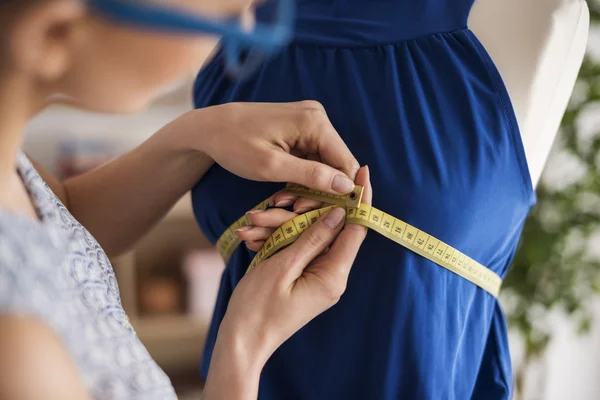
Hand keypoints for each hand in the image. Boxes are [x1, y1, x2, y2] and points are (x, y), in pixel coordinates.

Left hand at [189, 101, 359, 193]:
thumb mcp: (272, 167)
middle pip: (337, 162)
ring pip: (325, 162)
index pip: (346, 162)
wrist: (208, 128)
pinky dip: (304, 175)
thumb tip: (347, 186)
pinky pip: (313, 157)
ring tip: (285, 200)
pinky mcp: (301, 128)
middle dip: (323, 189)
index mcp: (314, 122)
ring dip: (312, 184)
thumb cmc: (234, 145)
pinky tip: (286, 189)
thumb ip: (312, 176)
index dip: (345, 191)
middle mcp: (317, 117)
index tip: (332, 214)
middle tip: (297, 209)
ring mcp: (309, 120)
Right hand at [221, 166, 370, 365]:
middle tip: (276, 203)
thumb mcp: (283, 266)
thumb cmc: (257, 308)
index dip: (361, 199)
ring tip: (254, 222)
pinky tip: (256, 236)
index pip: (357, 229)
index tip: (362, 171)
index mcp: (333, 275)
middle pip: (330, 231)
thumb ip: (312, 238)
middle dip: (303, 212)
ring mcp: (318, 280)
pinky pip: (299, 251)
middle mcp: (332, 277)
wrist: (241, 341)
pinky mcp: (304, 280)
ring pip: (309, 239)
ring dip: (283, 227)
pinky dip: (280, 240)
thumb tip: (339, 213)